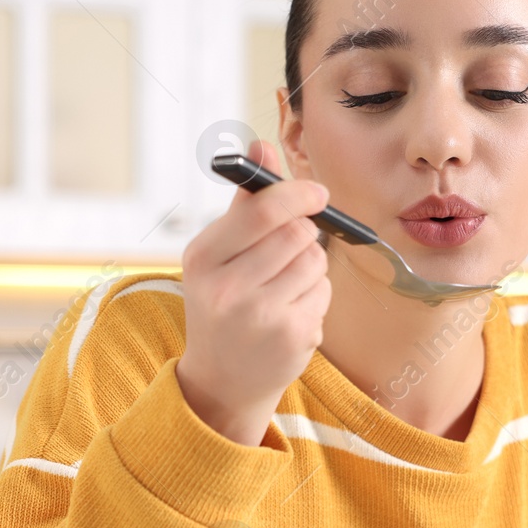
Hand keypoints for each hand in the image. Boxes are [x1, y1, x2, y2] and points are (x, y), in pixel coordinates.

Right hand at [176, 141, 331, 446]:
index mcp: (203, 257)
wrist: (222, 381)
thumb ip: (243, 202)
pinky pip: (324, 291)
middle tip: (291, 249)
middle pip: (298, 233)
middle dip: (303, 234)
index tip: (318, 193)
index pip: (262, 211)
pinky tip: (290, 312)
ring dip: (310, 265)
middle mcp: (228, 289)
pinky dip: (315, 295)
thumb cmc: (222, 304)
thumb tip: (262, 146)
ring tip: (284, 286)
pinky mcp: (294, 337)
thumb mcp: (217, 254)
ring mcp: (262, 317)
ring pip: (316, 260)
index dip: (297, 194)